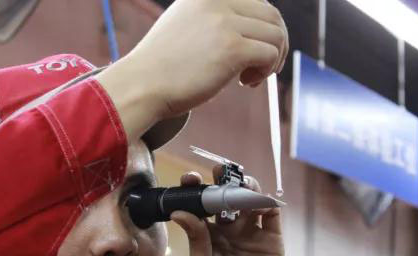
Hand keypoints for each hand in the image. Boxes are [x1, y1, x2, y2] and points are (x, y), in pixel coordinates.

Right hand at [97, 0, 288, 139]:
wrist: (141, 85)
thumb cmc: (162, 66)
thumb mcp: (185, 25)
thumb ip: (212, 19)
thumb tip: (248, 29)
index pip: (256, 0)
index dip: (264, 26)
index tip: (255, 48)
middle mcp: (217, 1)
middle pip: (272, 15)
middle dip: (276, 43)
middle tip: (262, 66)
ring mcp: (225, 23)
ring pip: (276, 36)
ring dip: (271, 60)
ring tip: (250, 77)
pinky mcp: (231, 49)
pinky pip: (269, 55)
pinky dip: (265, 71)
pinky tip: (244, 82)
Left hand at [171, 168, 284, 255]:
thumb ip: (196, 238)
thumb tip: (180, 211)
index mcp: (209, 234)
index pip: (202, 204)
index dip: (196, 189)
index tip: (189, 179)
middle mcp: (231, 229)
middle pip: (227, 196)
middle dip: (222, 181)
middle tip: (216, 172)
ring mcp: (252, 233)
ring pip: (250, 201)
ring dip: (245, 187)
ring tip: (238, 182)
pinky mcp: (273, 241)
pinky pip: (272, 216)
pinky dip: (267, 203)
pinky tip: (258, 197)